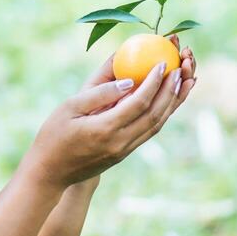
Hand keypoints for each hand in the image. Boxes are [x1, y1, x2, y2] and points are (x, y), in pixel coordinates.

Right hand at [21, 35, 197, 190]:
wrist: (50, 173)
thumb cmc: (53, 135)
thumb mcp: (69, 107)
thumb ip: (100, 93)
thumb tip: (129, 79)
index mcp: (105, 129)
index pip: (138, 103)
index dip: (154, 82)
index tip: (163, 62)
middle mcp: (120, 142)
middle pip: (155, 115)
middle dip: (171, 91)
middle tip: (182, 68)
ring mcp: (124, 150)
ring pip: (156, 125)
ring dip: (173, 103)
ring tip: (186, 82)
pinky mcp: (124, 153)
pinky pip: (149, 131)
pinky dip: (162, 114)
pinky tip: (168, 99)